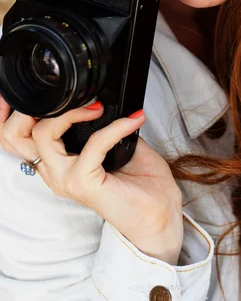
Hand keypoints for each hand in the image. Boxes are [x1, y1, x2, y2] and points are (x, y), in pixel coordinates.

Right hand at [0, 96, 182, 264]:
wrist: (160, 214)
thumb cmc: (141, 184)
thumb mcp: (119, 143)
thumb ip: (105, 123)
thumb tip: (106, 100)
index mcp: (59, 162)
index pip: (20, 136)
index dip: (21, 111)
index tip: (57, 89)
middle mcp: (56, 172)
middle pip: (17, 135)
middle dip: (31, 109)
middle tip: (71, 95)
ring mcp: (67, 179)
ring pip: (44, 136)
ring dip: (69, 113)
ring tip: (97, 107)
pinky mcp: (85, 184)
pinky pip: (93, 145)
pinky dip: (114, 128)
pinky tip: (131, 123)